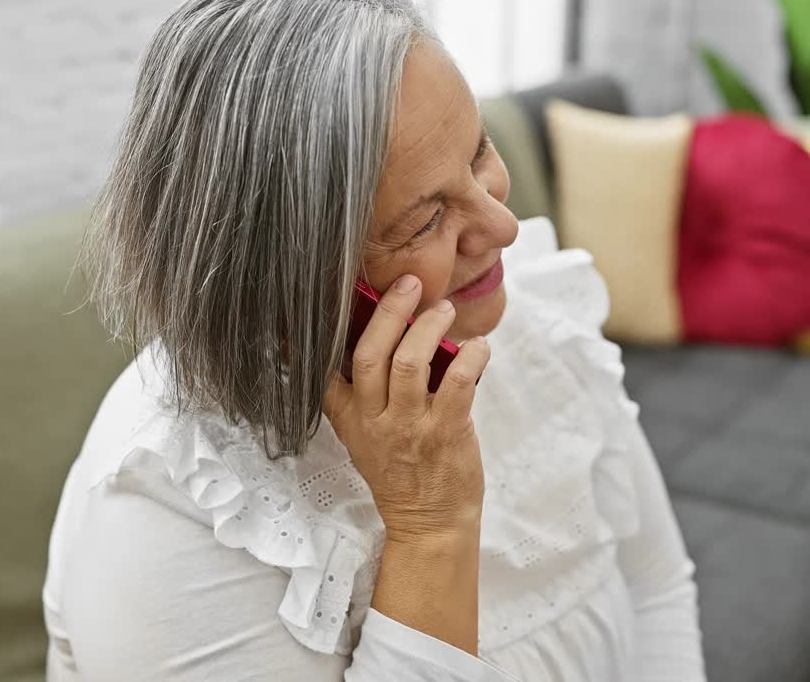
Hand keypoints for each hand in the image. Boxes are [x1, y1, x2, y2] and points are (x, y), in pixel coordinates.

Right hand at [323, 274, 490, 540]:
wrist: (429, 525)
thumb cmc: (402, 476)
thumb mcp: (364, 439)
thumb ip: (362, 398)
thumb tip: (381, 340)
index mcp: (352, 419)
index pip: (330, 370)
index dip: (334, 331)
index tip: (349, 296)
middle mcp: (376, 420)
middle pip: (372, 354)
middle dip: (391, 312)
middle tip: (410, 284)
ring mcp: (411, 427)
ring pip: (411, 363)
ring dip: (430, 327)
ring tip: (444, 309)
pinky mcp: (447, 433)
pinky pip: (458, 383)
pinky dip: (471, 357)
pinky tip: (479, 347)